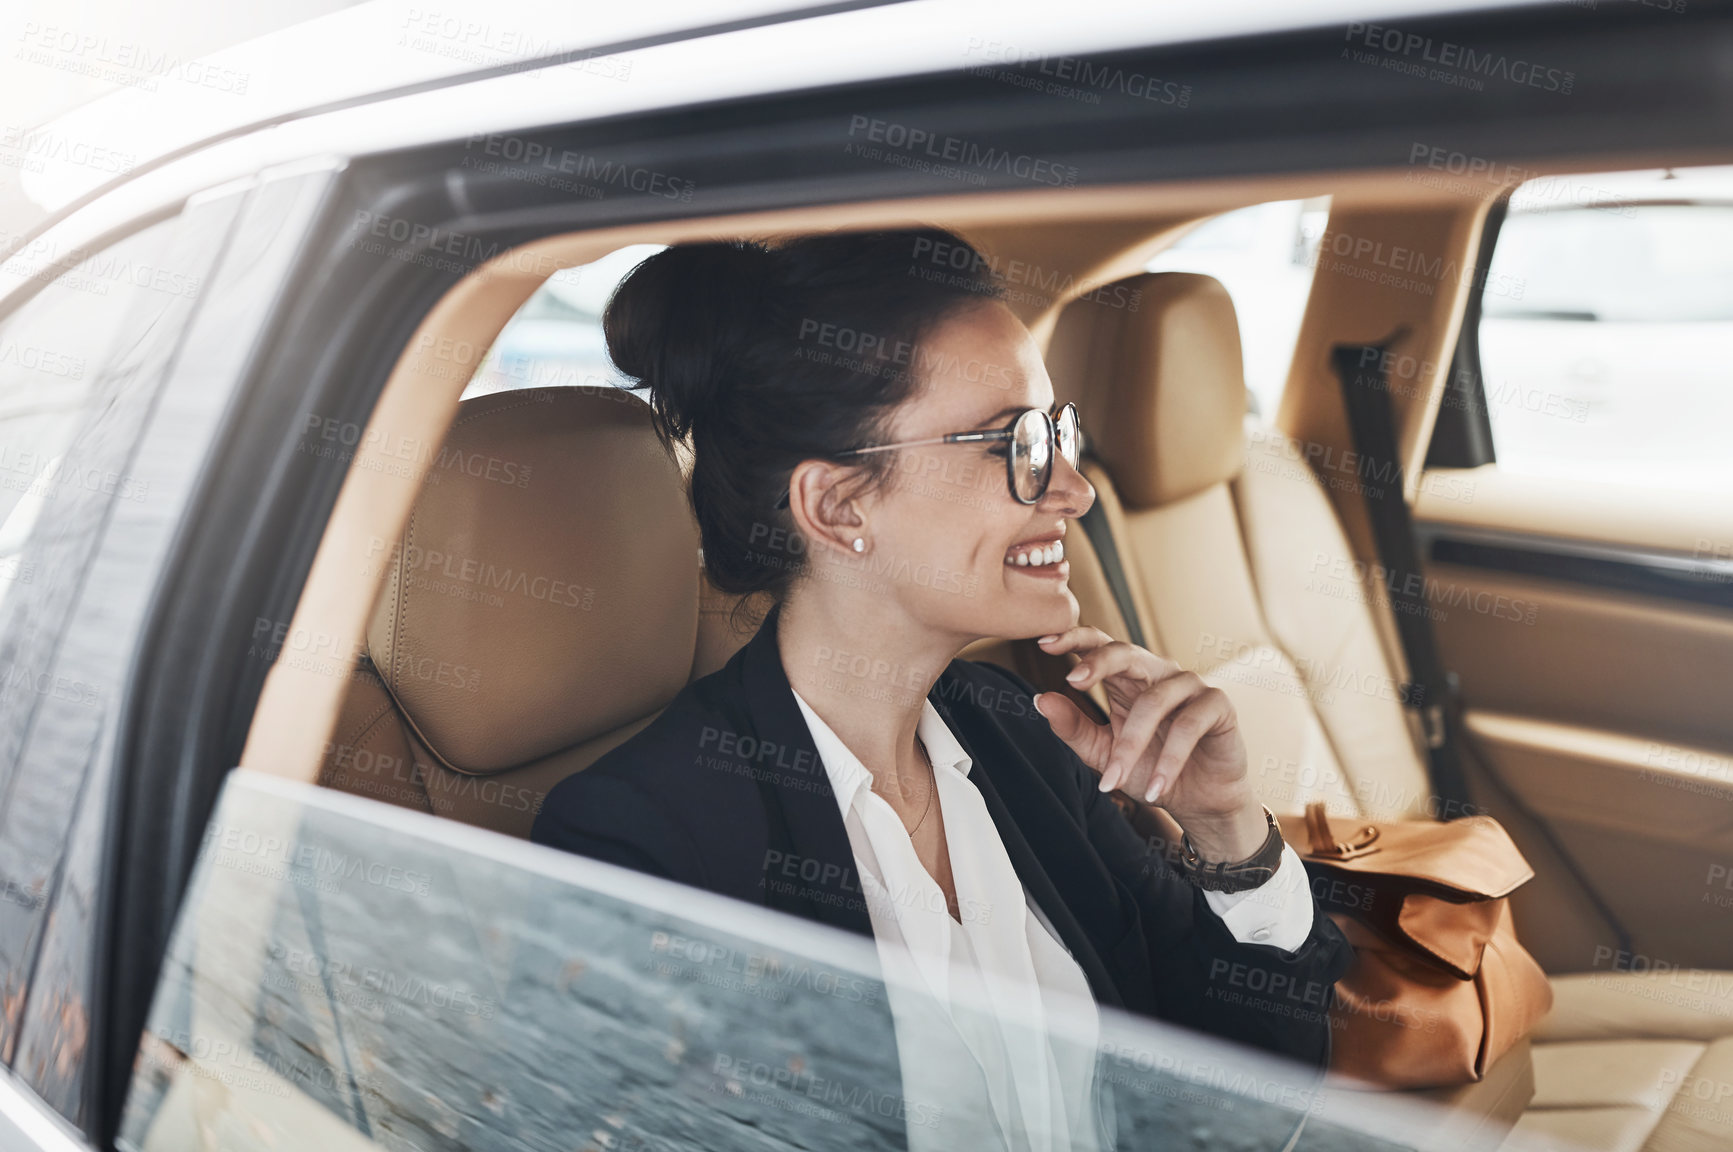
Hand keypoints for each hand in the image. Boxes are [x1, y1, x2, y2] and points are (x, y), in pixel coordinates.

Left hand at [1031, 627, 1260, 855]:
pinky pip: (1189, 725)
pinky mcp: (1218, 705)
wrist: (1198, 800)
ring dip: (1131, 746)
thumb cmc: (1149, 769)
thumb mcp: (1103, 753)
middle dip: (1098, 663)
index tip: (1044, 644)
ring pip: (1153, 702)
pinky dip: (1169, 761)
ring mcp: (1190, 685)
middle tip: (1073, 681)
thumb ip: (1074, 728)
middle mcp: (1157, 673)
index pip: (1100, 646)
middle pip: (1126, 653)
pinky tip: (1156, 788)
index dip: (1074, 639)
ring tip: (1113, 783)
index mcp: (1126, 678)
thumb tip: (1041, 700)